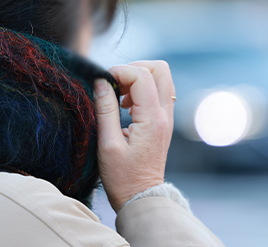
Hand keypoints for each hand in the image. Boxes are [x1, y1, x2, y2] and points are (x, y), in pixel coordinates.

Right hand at [93, 60, 174, 211]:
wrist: (141, 197)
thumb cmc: (123, 177)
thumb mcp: (108, 144)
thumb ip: (105, 110)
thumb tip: (101, 82)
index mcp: (152, 119)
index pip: (142, 75)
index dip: (120, 71)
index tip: (103, 82)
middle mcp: (164, 115)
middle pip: (159, 69)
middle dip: (134, 68)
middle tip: (115, 84)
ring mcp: (166, 117)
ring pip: (161, 78)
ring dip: (138, 78)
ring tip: (119, 96)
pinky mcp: (162, 121)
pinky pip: (157, 91)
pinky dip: (141, 89)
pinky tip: (125, 105)